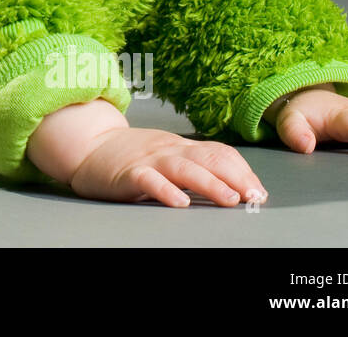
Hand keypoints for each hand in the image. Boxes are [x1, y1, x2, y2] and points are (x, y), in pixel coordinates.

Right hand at [66, 126, 268, 207]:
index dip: (243, 171)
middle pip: (209, 158)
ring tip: (229, 199)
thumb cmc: (129, 155)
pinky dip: (165, 190)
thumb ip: (194, 164)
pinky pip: (148, 180)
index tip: (260, 191)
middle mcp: (169, 150)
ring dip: (210, 183)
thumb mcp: (166, 153)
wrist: (87, 145)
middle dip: (237, 178)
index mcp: (181, 146)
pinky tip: (179, 202)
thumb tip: (234, 185)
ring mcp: (148, 160)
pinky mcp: (128, 173)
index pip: (220, 152)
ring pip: (184, 168)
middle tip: (254, 197)